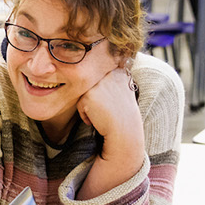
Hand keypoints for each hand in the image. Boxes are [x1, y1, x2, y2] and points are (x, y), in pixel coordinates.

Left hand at [77, 61, 146, 199]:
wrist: (124, 132)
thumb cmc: (124, 117)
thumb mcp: (123, 92)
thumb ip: (111, 81)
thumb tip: (97, 75)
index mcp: (120, 71)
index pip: (101, 77)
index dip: (104, 94)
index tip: (112, 104)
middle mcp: (109, 74)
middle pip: (91, 85)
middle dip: (96, 99)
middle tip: (108, 111)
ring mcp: (99, 83)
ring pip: (85, 94)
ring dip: (90, 106)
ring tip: (104, 114)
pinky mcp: (88, 94)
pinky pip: (79, 104)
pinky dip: (85, 115)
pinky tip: (98, 119)